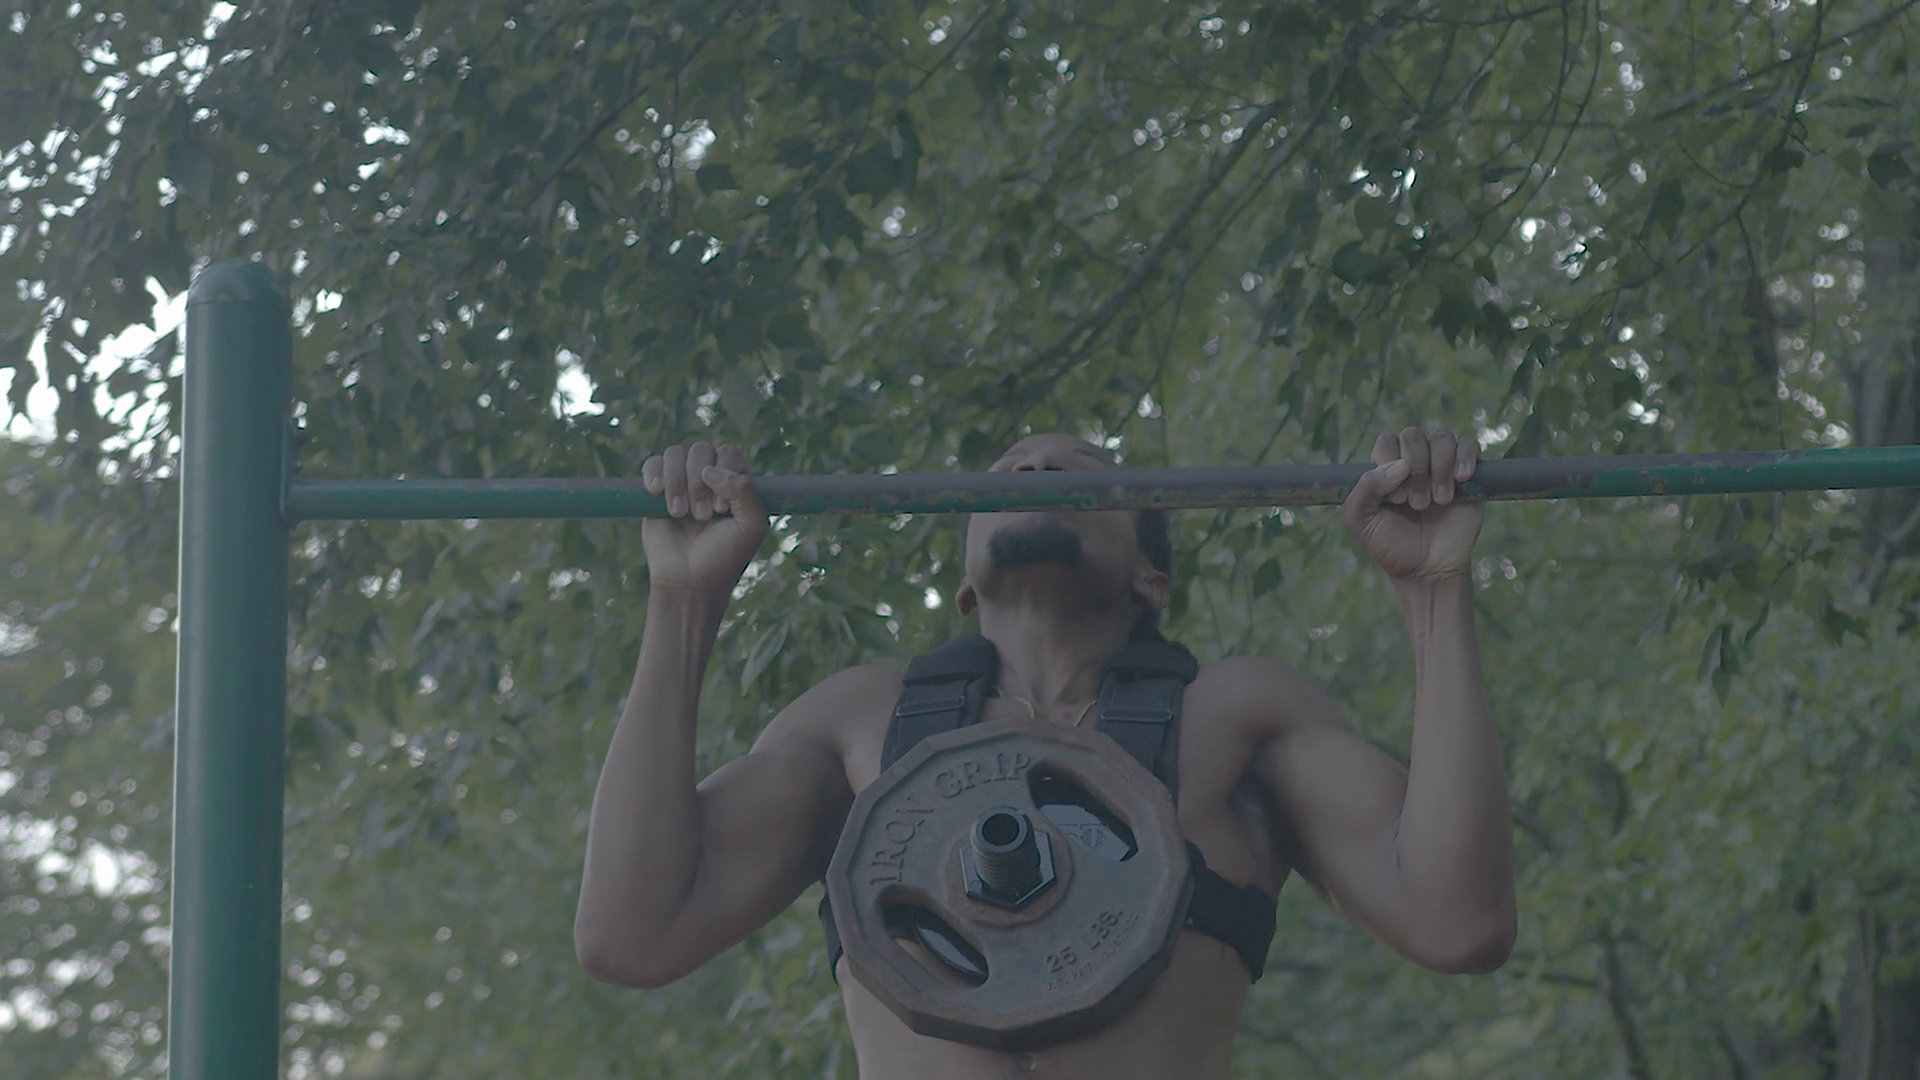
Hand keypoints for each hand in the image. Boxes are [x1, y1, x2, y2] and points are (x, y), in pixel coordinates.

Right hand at [640, 440, 769, 595]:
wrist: (688, 580)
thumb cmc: (724, 556)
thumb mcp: (751, 526)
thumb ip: (745, 492)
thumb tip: (709, 470)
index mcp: (734, 482)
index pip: (728, 452)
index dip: (724, 473)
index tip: (722, 509)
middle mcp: (709, 477)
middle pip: (701, 449)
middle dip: (698, 483)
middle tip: (702, 516)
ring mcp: (681, 481)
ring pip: (675, 454)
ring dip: (677, 482)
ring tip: (679, 514)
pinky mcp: (656, 491)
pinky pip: (653, 462)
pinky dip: (654, 474)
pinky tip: (656, 493)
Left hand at [1341, 427, 1483, 583]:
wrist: (1428, 570)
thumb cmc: (1391, 545)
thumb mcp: (1361, 520)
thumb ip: (1364, 488)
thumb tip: (1400, 465)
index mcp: (1386, 468)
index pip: (1387, 441)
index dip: (1390, 462)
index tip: (1395, 499)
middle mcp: (1414, 462)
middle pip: (1413, 436)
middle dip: (1416, 469)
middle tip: (1417, 504)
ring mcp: (1442, 465)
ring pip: (1441, 437)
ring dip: (1439, 467)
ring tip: (1439, 501)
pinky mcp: (1470, 473)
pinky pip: (1469, 443)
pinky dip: (1465, 456)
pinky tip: (1461, 479)